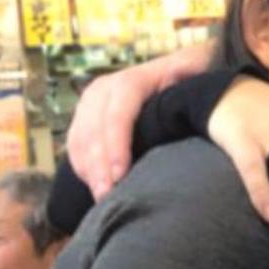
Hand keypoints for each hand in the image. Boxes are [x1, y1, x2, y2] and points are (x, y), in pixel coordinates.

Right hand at [66, 44, 211, 198]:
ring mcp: (90, 106)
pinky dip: (83, 168)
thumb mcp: (192, 69)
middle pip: (93, 131)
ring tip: (102, 199)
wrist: (172, 72)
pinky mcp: (84, 120)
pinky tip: (96, 188)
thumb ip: (189, 71)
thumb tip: (181, 71)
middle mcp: (103, 91)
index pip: (117, 114)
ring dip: (88, 172)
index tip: (121, 174)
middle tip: (107, 196)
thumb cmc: (186, 77)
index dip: (116, 145)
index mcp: (128, 82)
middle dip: (98, 166)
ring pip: (79, 141)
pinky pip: (75, 147)